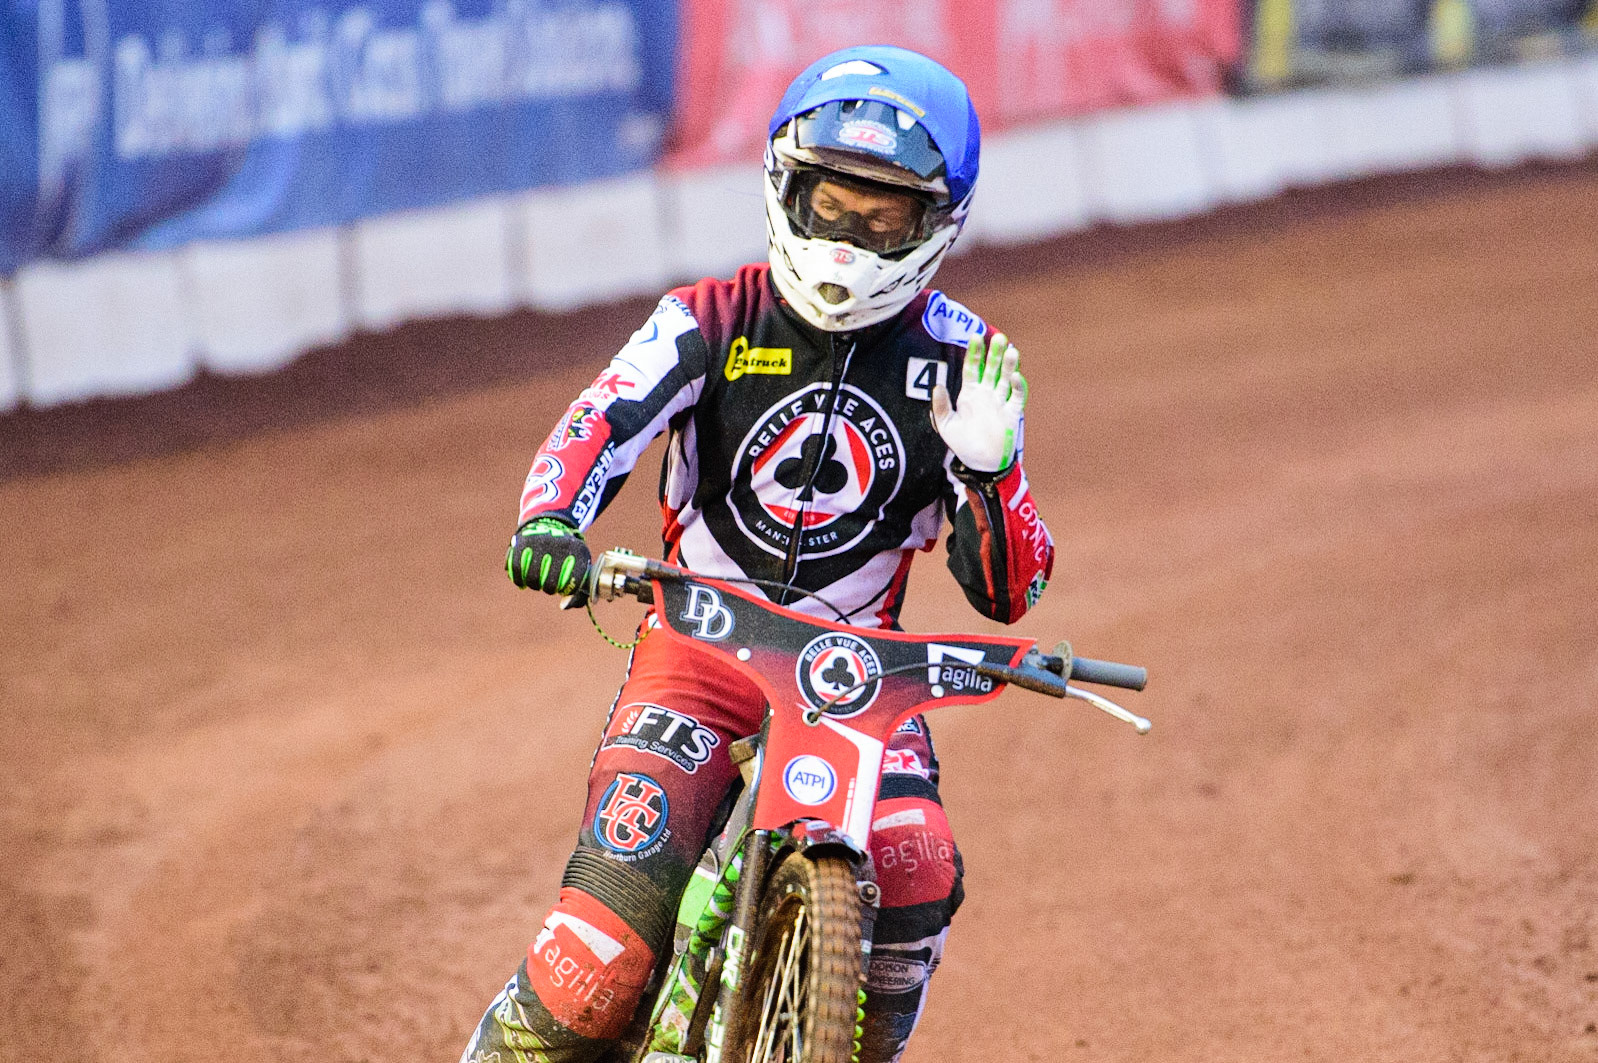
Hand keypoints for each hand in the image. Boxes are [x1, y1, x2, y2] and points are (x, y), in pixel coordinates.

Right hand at [506, 517, 590, 593]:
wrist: (550, 524)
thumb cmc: (568, 554)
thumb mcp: (581, 566)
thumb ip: (578, 592)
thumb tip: (563, 606)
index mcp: (578, 552)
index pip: (572, 585)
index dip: (566, 590)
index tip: (564, 587)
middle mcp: (559, 546)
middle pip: (551, 585)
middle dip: (549, 589)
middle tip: (549, 586)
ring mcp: (540, 544)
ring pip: (533, 580)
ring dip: (534, 585)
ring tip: (537, 582)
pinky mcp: (522, 543)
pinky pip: (516, 571)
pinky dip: (519, 580)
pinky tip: (523, 580)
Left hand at [931, 332, 1027, 473]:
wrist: (981, 463)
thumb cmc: (963, 444)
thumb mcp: (945, 425)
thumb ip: (940, 406)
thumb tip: (937, 387)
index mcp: (969, 393)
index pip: (972, 367)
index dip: (974, 353)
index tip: (975, 336)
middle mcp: (986, 393)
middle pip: (992, 368)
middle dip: (995, 353)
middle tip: (998, 337)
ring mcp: (1000, 402)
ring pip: (1006, 378)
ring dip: (1009, 365)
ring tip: (1011, 350)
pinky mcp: (1012, 413)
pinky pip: (1016, 396)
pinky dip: (1017, 386)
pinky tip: (1015, 377)